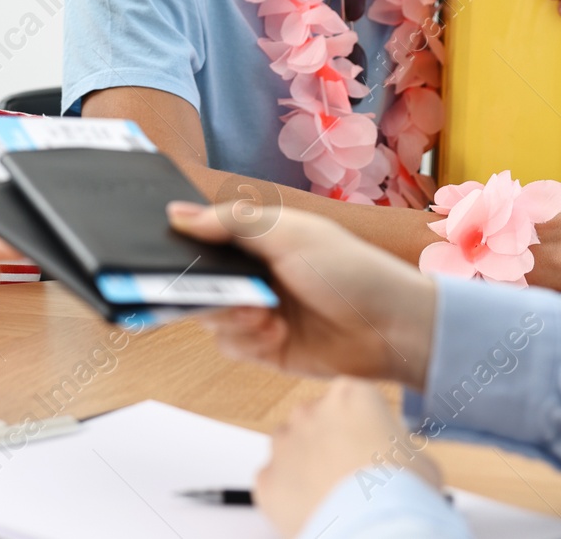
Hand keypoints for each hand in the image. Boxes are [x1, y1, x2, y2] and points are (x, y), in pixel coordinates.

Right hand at [167, 203, 437, 387]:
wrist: (392, 328)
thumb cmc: (350, 270)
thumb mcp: (289, 234)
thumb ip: (231, 223)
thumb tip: (176, 213)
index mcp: (258, 240)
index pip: (206, 241)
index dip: (186, 249)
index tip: (168, 259)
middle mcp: (255, 275)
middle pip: (203, 282)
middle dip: (209, 291)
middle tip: (226, 295)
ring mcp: (259, 312)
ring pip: (212, 318)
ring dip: (232, 319)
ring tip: (264, 317)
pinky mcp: (267, 348)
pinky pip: (233, 346)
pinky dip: (248, 342)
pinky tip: (276, 334)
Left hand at [256, 379, 442, 538]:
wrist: (373, 528)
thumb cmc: (401, 495)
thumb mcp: (421, 462)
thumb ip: (398, 449)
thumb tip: (399, 460)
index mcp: (352, 396)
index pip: (354, 402)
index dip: (366, 429)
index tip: (373, 450)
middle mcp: (311, 411)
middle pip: (319, 422)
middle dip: (331, 445)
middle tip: (352, 477)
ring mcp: (285, 443)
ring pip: (292, 448)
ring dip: (307, 466)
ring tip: (333, 496)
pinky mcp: (266, 477)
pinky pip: (276, 481)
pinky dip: (290, 495)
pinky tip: (314, 510)